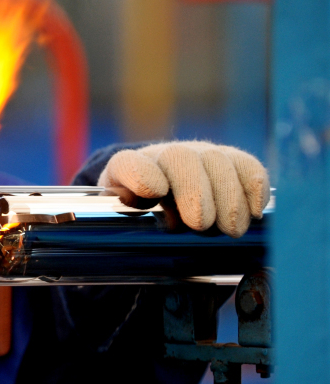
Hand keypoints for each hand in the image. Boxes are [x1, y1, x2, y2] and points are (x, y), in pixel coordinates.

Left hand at [98, 141, 269, 236]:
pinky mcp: (228, 160)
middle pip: (179, 159)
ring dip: (228, 196)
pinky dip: (254, 186)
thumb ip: (128, 215)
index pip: (126, 164)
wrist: (163, 192)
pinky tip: (257, 210)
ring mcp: (198, 154)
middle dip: (195, 192)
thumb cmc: (142, 212)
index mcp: (126, 171)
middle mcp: (163, 156)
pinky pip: (245, 165)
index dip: (141, 174)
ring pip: (216, 161)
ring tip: (231, 229)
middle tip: (201, 223)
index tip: (155, 192)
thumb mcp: (128, 219)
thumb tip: (139, 214)